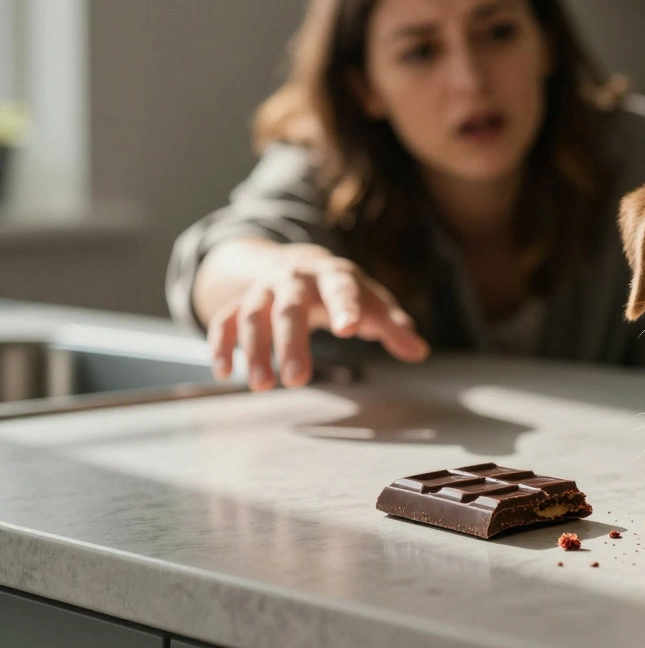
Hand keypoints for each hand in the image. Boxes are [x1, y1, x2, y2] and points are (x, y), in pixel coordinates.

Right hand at [206, 244, 428, 389]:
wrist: (298, 260)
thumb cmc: (343, 289)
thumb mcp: (371, 301)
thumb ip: (393, 325)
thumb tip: (418, 351)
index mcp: (333, 275)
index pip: (341, 289)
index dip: (346, 307)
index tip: (350, 329)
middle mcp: (294, 278)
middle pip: (289, 307)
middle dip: (292, 342)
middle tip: (298, 381)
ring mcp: (264, 289)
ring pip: (252, 314)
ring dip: (254, 350)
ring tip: (262, 386)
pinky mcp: (240, 303)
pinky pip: (224, 321)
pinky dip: (222, 345)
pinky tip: (225, 373)